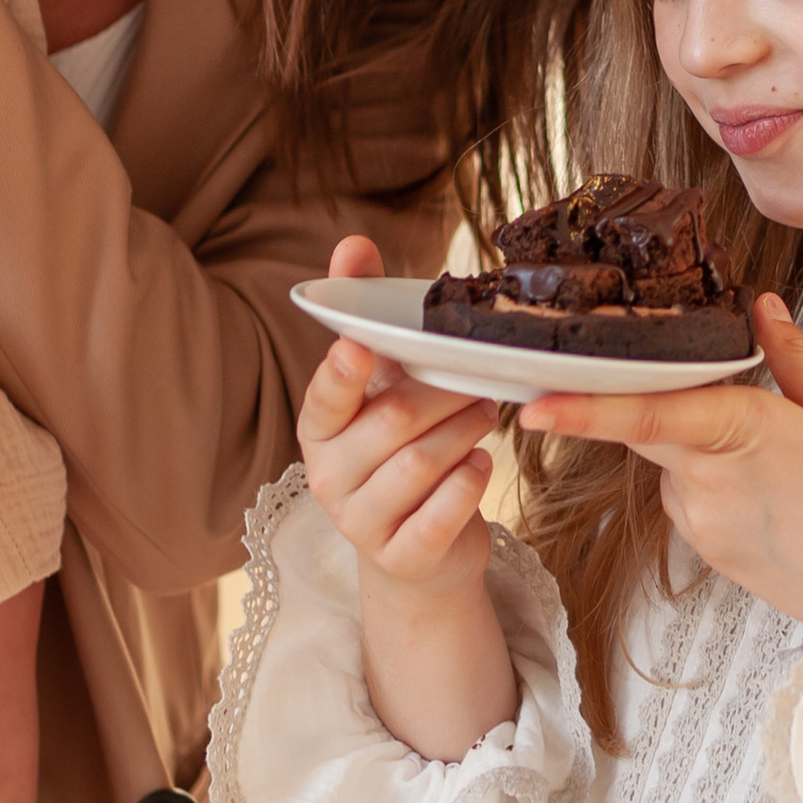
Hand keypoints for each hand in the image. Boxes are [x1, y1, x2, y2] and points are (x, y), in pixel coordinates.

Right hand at [299, 231, 499, 598]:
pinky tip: (479, 466)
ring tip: (483, 418)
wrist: (418, 550)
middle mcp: (328, 477)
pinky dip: (468, 484)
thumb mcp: (382, 387)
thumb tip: (351, 244)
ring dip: (463, 435)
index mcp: (319, 429)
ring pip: (420, 466)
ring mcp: (360, 522)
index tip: (362, 346)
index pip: (324, 398)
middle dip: (443, 398)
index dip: (342, 373)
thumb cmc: (400, 450)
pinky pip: (441, 515)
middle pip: (391, 425)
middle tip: (475, 387)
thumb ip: (366, 315)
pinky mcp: (400, 558)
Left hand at [523, 293, 802, 642]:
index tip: (531, 405)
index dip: (584, 410)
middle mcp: (708, 480)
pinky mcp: (706, 551)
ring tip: (779, 463)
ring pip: (670, 462)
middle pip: (645, 427)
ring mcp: (702, 522)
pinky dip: (709, 481)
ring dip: (696, 446)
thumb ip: (792, 358)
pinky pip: (687, 498)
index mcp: (743, 432)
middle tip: (680, 390)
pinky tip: (767, 494)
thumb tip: (762, 308)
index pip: (646, 415)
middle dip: (642, 402)